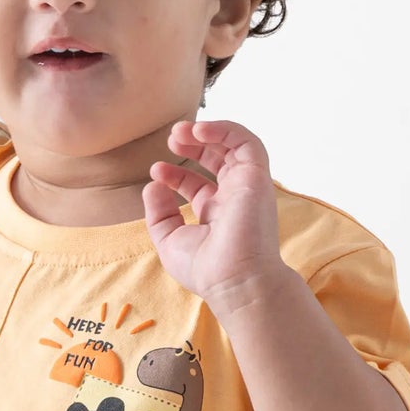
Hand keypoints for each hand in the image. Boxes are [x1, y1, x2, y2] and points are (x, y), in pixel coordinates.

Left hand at [144, 119, 289, 315]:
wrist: (236, 281)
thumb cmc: (207, 270)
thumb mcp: (170, 241)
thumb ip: (158, 213)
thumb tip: (152, 186)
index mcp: (216, 214)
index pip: (198, 184)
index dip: (176, 173)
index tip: (156, 170)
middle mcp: (233, 198)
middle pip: (217, 159)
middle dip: (193, 144)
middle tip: (171, 138)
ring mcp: (246, 186)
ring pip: (233, 145)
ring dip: (207, 131)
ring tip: (181, 130)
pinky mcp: (257, 177)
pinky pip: (246, 142)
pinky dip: (224, 130)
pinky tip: (199, 130)